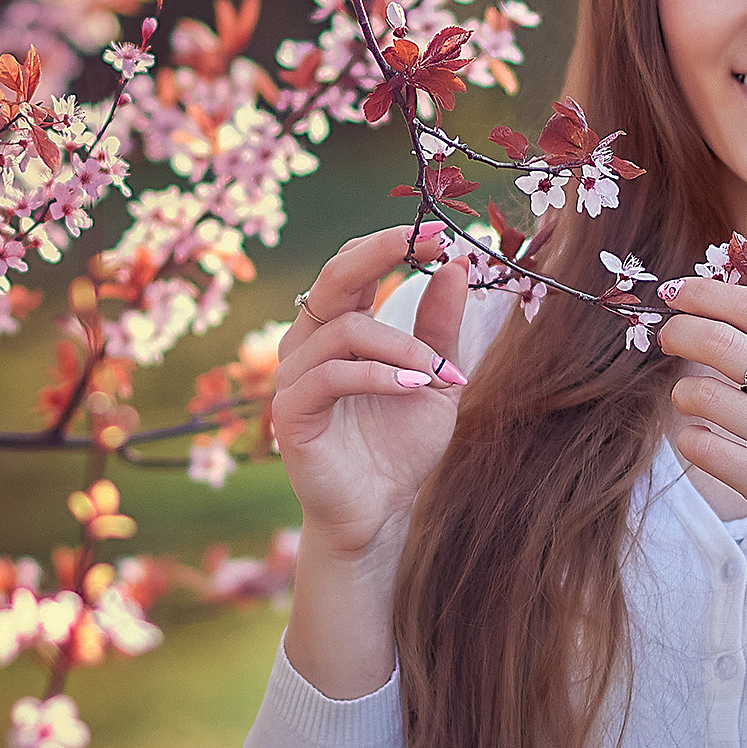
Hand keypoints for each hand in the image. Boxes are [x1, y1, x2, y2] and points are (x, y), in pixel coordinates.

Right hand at [271, 223, 470, 565]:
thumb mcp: (434, 378)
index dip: (391, 243)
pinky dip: (379, 375)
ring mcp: (293, 377)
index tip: (441, 234)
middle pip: (335, 278)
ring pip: (344, 330)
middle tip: (433, 247)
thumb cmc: (399, 444)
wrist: (378, 513)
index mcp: (338, 327)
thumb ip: (440, 327)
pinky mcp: (290, 413)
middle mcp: (308, 343)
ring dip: (404, 346)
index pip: (351, 266)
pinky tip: (415, 387)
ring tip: (442, 373)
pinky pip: (330, 376)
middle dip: (384, 254)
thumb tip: (456, 265)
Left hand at [655, 277, 746, 588]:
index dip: (707, 294)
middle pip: (723, 342)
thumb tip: (727, 305)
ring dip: (683, 392)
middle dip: (681, 332)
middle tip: (666, 336)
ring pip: (703, 394)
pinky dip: (689, 437)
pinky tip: (701, 438)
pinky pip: (702, 446)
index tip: (677, 292)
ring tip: (690, 399)